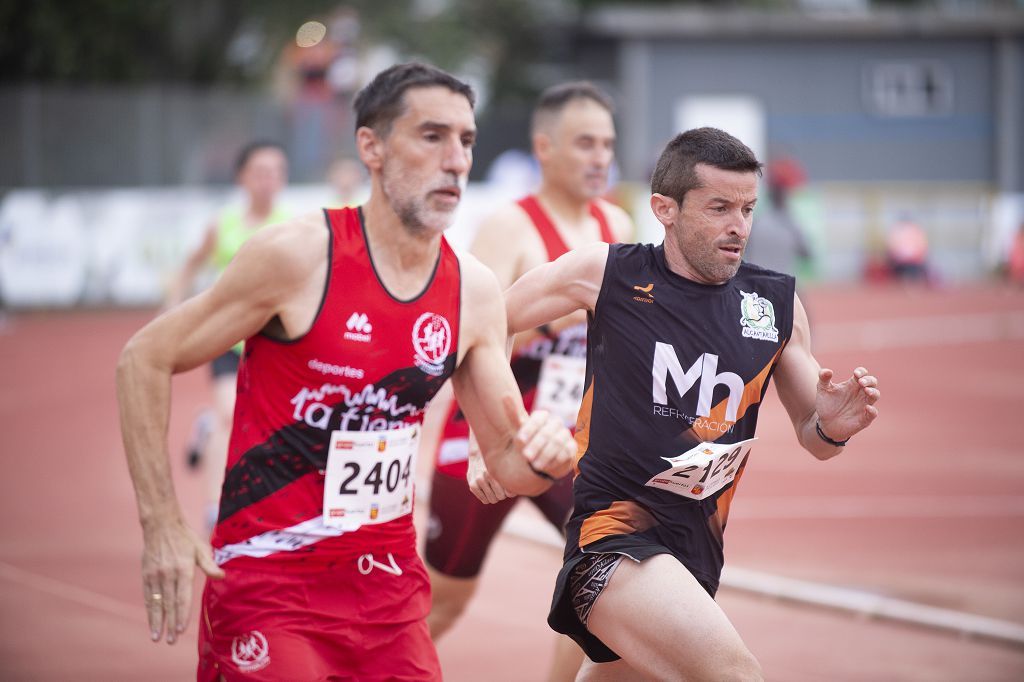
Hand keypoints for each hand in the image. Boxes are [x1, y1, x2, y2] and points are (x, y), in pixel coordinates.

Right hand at [141, 517, 223, 643]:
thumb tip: (222, 576)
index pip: (182, 597)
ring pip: (156, 602)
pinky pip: (148, 595)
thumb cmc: (185, 537)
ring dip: (156, 621)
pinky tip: (151, 620)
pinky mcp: (146, 574)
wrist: (160, 525)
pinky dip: (150, 609)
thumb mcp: (200, 548)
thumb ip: (209, 565)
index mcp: (183, 569)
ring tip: (156, 637)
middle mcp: (168, 574)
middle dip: (170, 624)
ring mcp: (155, 575)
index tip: (180, 630)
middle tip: (170, 641)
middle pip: (169, 604)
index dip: (181, 615)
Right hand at [467, 442, 514, 503]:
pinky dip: (487, 497)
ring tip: (494, 487)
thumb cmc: (498, 461)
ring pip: (492, 500)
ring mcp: (478, 481)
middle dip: (502, 493)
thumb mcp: (506, 466)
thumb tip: (511, 494)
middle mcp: (486, 476)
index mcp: (497, 471)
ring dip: (495, 496)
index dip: (510, 491)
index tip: (508, 484)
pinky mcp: (472, 486)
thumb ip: (511, 479)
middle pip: (500, 497)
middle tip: (501, 486)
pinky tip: (487, 489)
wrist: (479, 454)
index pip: (508, 493)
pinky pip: (484, 501)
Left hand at [503, 395, 574, 480]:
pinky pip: (566, 452)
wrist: (541, 460)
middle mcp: (555, 423)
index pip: (537, 418)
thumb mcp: (519, 431)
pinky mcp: (572, 447)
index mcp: (542, 417)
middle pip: (546, 433)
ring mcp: (565, 434)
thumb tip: (505, 395)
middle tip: (525, 457)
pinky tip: (547, 467)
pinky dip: (555, 460)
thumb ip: (513, 414)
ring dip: (545, 455)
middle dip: (535, 446)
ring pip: (557, 442)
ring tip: (535, 466)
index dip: (528, 429)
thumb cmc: (528, 442)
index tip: (518, 440)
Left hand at [815, 367, 879, 441]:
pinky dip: (872, 410)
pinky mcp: (864, 418)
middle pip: (872, 382)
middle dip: (869, 380)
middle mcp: (860, 393)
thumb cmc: (827, 404)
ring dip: (873, 392)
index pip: (862, 374)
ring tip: (866, 391)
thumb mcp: (822, 389)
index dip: (861, 372)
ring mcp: (864, 405)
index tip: (856, 374)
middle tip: (861, 382)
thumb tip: (828, 371)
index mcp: (852, 384)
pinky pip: (873, 413)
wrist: (825, 423)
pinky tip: (867, 408)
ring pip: (875, 395)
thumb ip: (823, 378)